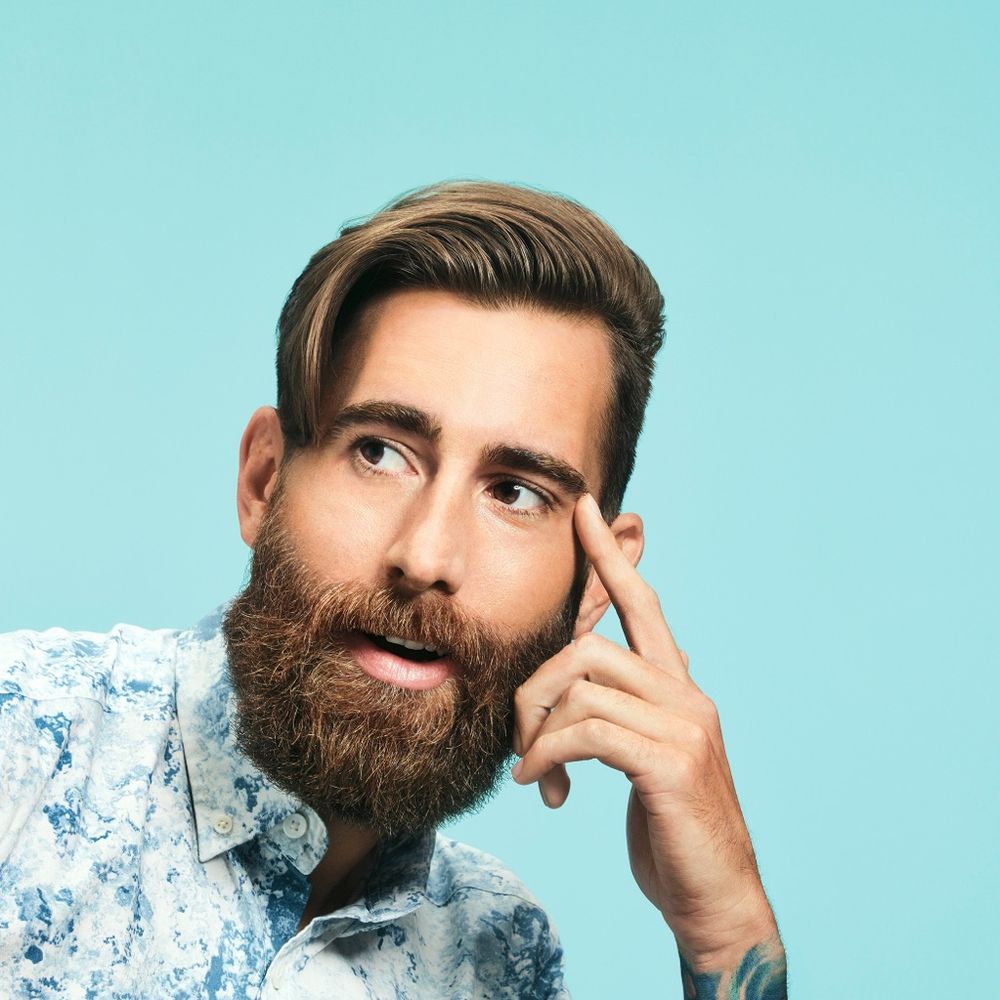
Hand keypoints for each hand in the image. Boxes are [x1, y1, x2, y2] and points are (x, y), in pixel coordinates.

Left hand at [511, 494, 778, 966]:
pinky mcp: (671, 763)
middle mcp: (687, 695)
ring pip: (582, 684)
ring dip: (538, 731)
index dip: (612, 556)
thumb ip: (621, 716)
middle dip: (536, 688)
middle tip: (519, 740)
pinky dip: (549, 756)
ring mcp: (684, 726)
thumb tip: (592, 689)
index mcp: (678, 688)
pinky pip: (587, 731)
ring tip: (532, 772)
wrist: (716, 899)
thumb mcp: (642, 761)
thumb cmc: (672, 829)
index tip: (587, 507)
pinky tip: (544, 789)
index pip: (644, 604)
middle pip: (589, 648)